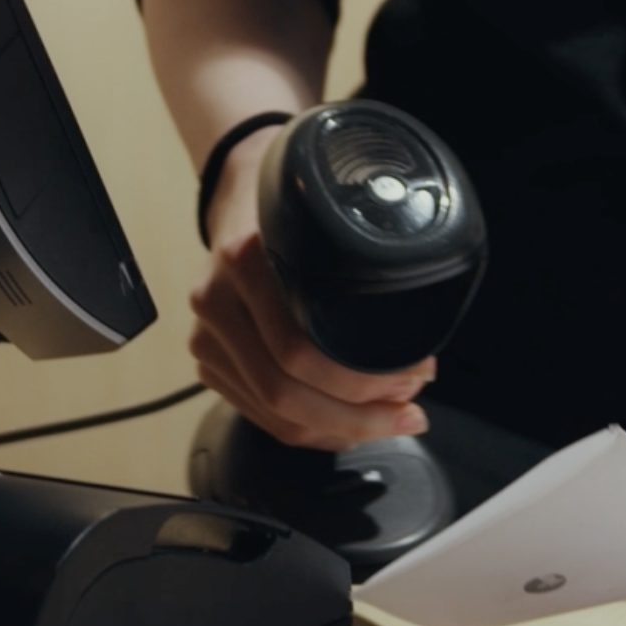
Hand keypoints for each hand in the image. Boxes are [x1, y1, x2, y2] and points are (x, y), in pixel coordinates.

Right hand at [187, 126, 434, 450]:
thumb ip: (363, 276)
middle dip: (360, 415)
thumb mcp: (329, 224)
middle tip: (410, 412)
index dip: (366, 379)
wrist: (242, 196)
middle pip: (285, 391)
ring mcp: (205, 335)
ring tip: (389, 419)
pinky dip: (311, 428)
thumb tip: (421, 359)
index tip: (418, 376)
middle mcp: (216, 300)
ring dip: (341, 428)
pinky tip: (348, 424)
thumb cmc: (297, 215)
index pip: (301, 350)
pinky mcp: (208, 360)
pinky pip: (261, 414)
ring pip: (274, 413)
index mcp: (245, 259)